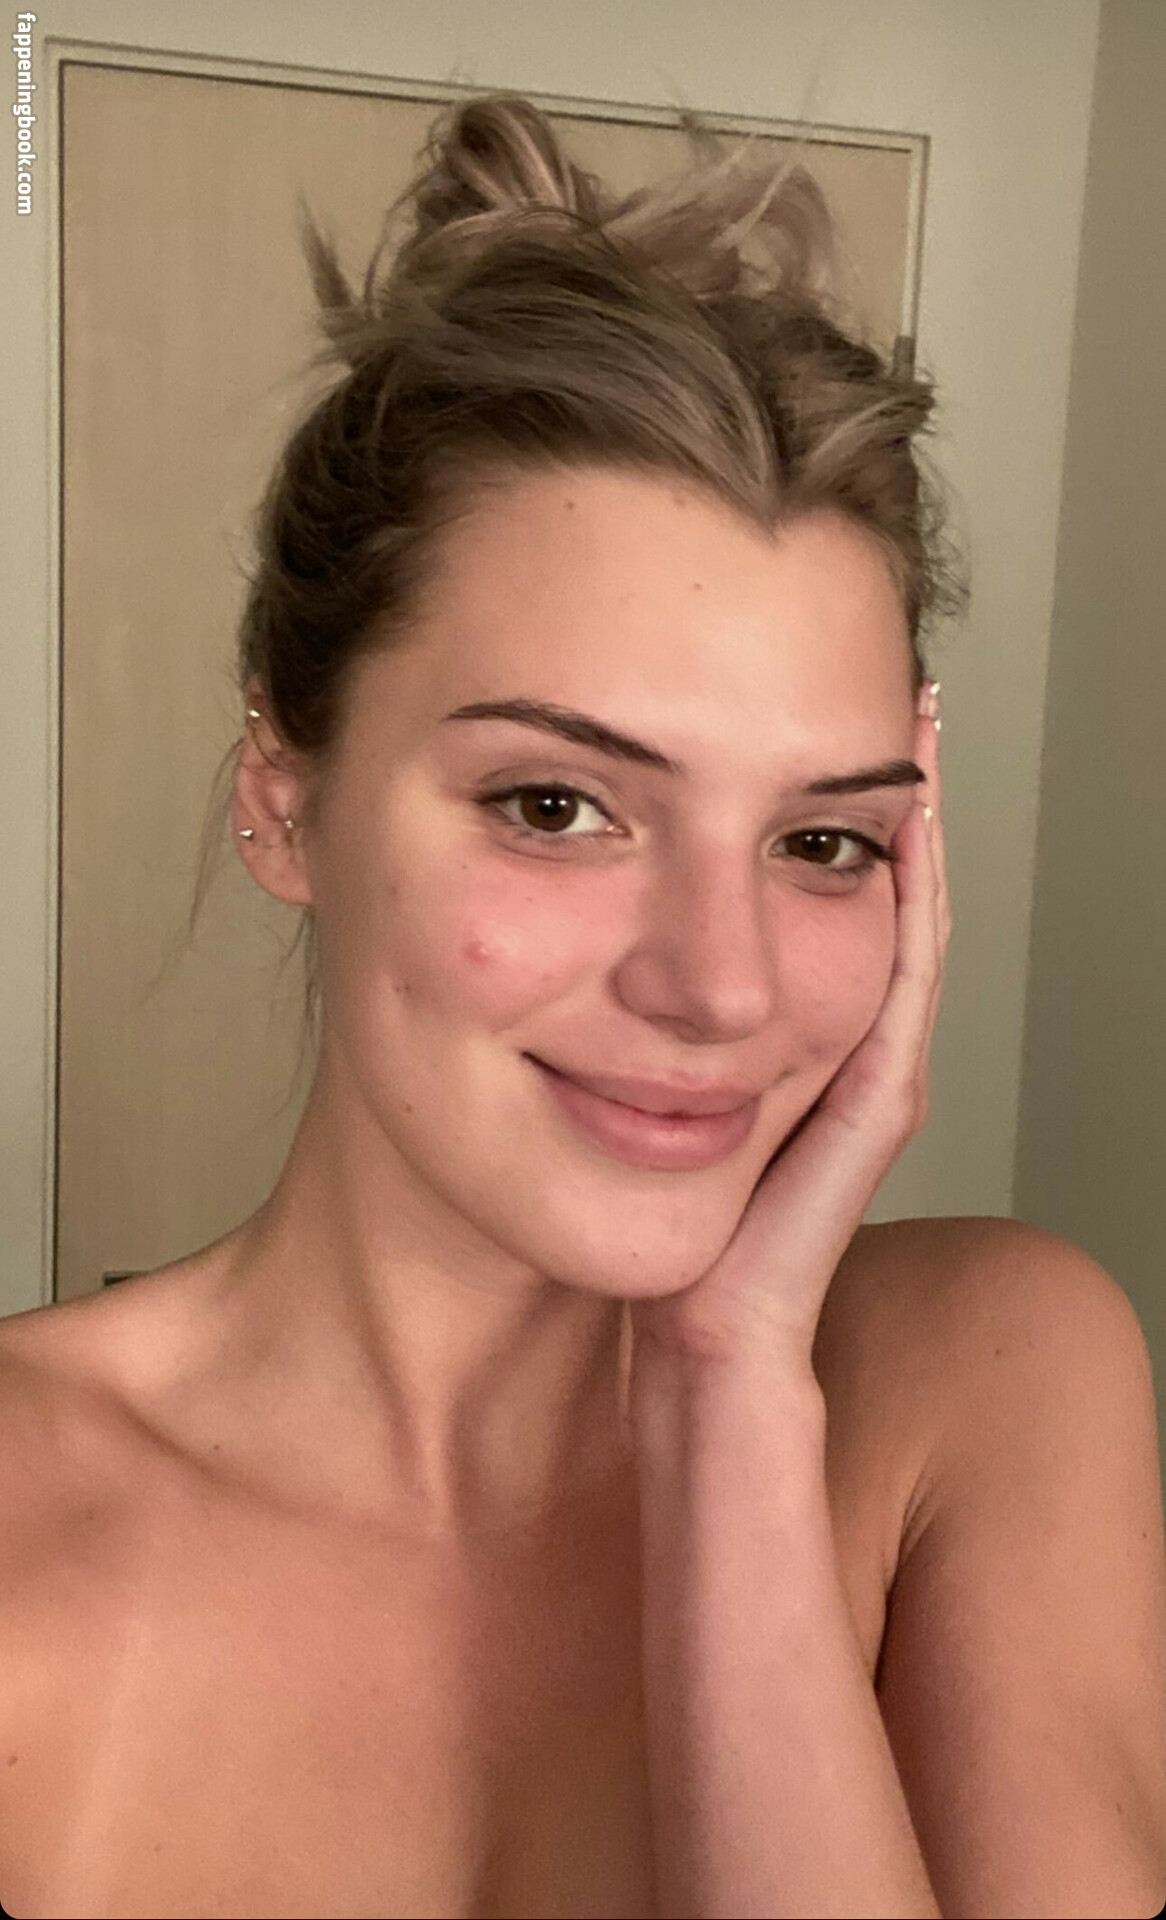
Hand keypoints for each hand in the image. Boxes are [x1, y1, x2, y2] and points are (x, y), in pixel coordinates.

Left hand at [630, 681, 950, 1378]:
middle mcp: (831, 1046)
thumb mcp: (613, 1110)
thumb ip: (605, 1035)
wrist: (694, 1359)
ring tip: (909, 727)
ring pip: (896, 919)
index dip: (806, 811)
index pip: (802, 900)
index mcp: (778, 1043)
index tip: (799, 714)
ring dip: (902, 823)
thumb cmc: (657, 1248)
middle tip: (881, 685)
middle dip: (863, 792)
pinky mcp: (871, 1103)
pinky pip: (900, 976)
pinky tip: (906, 822)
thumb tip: (550, 957)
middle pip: (860, 895)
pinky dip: (911, 896)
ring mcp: (859, 1070)